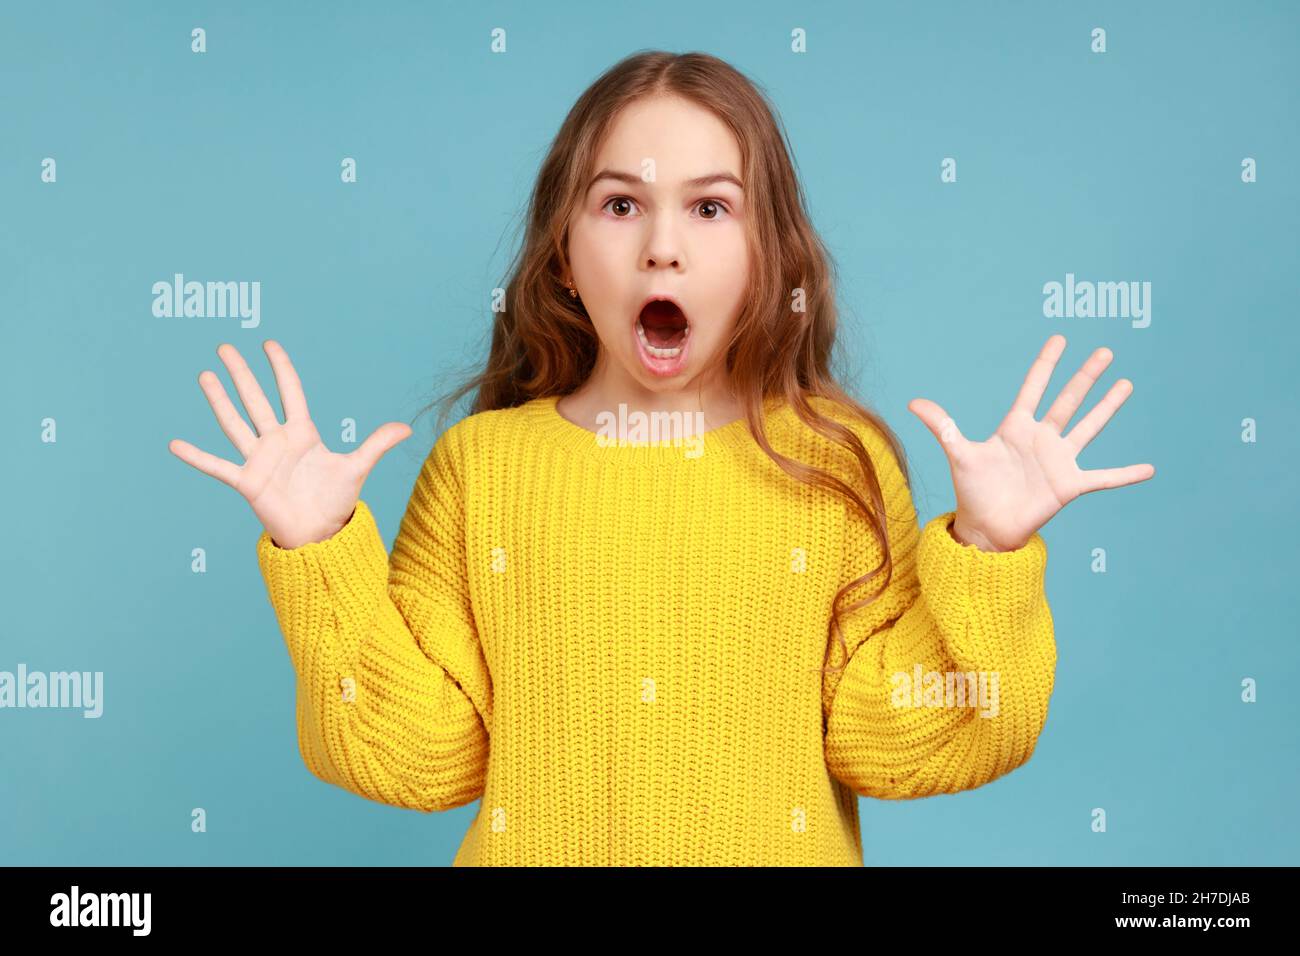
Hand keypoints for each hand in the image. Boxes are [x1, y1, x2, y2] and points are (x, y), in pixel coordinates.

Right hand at [168, 340, 412, 548]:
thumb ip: (376, 444)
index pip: (290, 392)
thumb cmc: (336, 500)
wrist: (321, 534)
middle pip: (256, 400)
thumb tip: (407, 427)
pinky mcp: (248, 482)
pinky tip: (175, 444)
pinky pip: (218, 466)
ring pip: (235, 423)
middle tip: (224, 347)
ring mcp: (259, 460)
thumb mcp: (358, 468)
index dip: (281, 368)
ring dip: (220, 400)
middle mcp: (277, 441)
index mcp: (302, 433)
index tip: (269, 344)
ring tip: (205, 375)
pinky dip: (197, 457)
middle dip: (242, 373)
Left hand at [906, 334, 1154, 552]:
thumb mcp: (959, 454)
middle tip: (1105, 351)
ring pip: (1089, 426)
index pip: (1034, 388)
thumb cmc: (972, 490)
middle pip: (1067, 399)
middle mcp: (1041, 438)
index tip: (1059, 338)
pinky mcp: (1070, 485)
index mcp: (1016, 427)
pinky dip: (1126, 474)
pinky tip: (1149, 468)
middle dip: (1085, 375)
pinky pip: (1104, 477)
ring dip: (1107, 406)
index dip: (1046, 364)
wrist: (986, 527)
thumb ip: (943, 426)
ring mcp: (1059, 460)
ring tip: (1126, 383)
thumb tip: (912, 402)